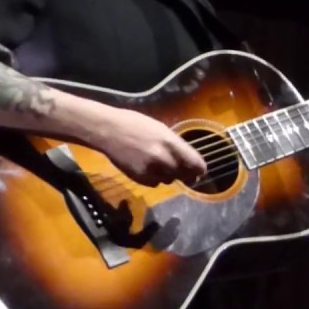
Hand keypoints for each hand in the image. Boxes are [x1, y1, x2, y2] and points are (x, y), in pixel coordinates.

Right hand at [90, 107, 206, 185]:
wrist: (108, 131)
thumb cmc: (136, 124)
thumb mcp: (161, 130)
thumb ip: (176, 145)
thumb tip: (189, 160)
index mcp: (171, 142)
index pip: (195, 163)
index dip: (199, 169)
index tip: (200, 170)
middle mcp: (163, 158)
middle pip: (184, 175)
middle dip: (186, 174)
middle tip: (184, 171)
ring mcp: (150, 169)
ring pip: (169, 180)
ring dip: (168, 175)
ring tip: (159, 164)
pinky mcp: (139, 178)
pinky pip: (154, 184)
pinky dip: (154, 178)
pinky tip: (147, 167)